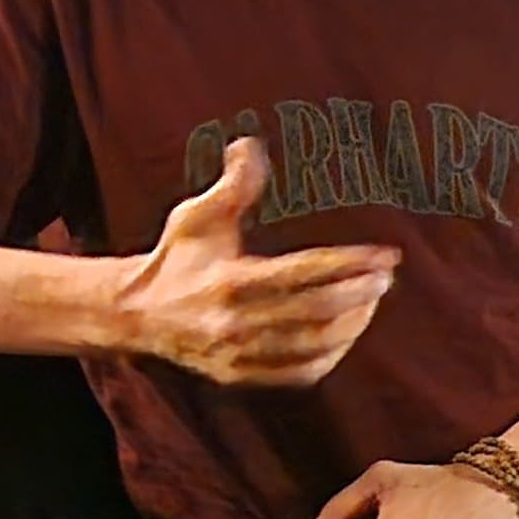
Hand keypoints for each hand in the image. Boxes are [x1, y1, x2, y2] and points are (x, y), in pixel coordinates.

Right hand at [116, 139, 401, 386]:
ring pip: (314, 346)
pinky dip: (330, 354)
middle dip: (360, 293)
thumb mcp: (195, 216)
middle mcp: (233, 323)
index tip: (385, 254)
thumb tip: (250, 143)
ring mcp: (236, 354)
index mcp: (227, 281)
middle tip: (385, 275)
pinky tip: (346, 331)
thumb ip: (231, 186)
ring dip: (353, 324)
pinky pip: (299, 373)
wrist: (132, 314)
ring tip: (372, 299)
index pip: (303, 273)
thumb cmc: (176, 257)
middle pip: (317, 313)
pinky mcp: (238, 375)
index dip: (350, 263)